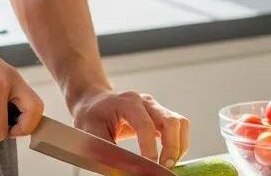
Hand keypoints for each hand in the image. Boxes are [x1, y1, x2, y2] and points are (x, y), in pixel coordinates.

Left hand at [72, 89, 189, 168]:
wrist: (93, 101)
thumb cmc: (90, 116)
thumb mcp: (90, 134)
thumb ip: (107, 153)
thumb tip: (125, 172)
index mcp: (127, 102)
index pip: (146, 125)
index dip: (150, 148)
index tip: (149, 167)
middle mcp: (146, 102)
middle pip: (171, 121)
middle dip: (172, 148)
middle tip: (165, 168)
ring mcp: (156, 107)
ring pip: (180, 124)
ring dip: (179, 146)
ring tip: (168, 165)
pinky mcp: (161, 116)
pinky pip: (178, 128)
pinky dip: (178, 144)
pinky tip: (167, 158)